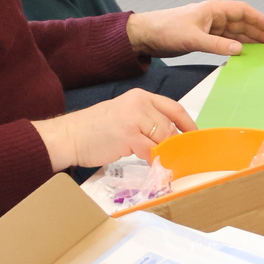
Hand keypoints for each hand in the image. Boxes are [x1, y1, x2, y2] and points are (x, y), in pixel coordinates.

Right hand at [32, 89, 196, 170]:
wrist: (68, 136)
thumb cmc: (95, 129)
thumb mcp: (124, 115)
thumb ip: (146, 121)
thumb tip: (169, 138)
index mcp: (140, 96)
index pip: (173, 108)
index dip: (188, 124)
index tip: (195, 136)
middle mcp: (139, 103)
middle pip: (170, 125)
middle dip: (176, 143)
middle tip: (179, 156)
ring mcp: (133, 119)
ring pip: (162, 137)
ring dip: (166, 153)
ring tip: (167, 163)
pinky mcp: (128, 136)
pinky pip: (150, 151)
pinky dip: (155, 160)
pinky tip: (154, 166)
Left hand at [126, 0, 263, 57]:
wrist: (145, 35)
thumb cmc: (166, 29)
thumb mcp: (193, 38)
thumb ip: (217, 45)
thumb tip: (239, 50)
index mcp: (212, 10)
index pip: (241, 11)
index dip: (258, 19)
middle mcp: (212, 17)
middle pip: (240, 22)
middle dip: (257, 31)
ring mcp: (208, 27)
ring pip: (234, 33)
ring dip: (248, 39)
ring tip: (263, 48)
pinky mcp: (202, 37)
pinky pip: (224, 41)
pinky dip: (235, 46)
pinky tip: (243, 53)